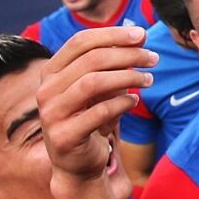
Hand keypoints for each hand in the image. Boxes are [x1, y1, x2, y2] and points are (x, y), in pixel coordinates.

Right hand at [37, 27, 155, 183]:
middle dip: (127, 55)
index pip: (80, 42)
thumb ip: (112, 62)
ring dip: (127, 77)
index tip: (142, 34)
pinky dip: (122, 103)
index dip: (113, 34)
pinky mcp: (64, 136)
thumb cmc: (90, 116)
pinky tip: (134, 101)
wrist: (77, 164)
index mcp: (51, 72)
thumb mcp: (98, 86)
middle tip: (153, 58)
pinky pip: (100, 112)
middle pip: (91, 59)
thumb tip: (140, 34)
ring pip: (93, 82)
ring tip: (149, 79)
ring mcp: (51, 114)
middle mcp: (46, 90)